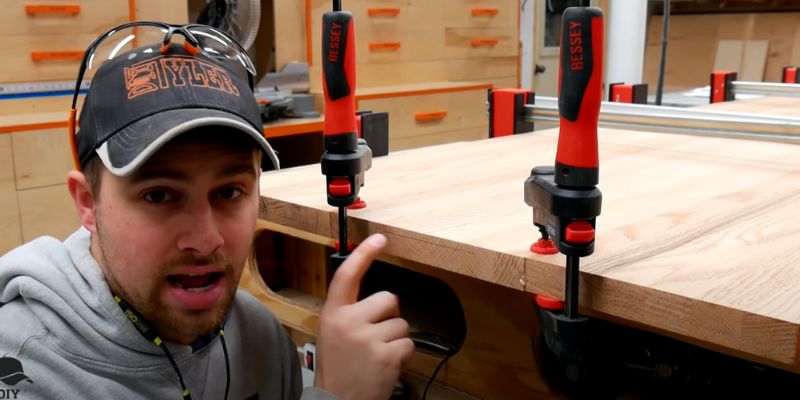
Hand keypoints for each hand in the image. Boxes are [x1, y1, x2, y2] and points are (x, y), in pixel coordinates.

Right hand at [314, 234, 414, 399]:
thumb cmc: (338, 368)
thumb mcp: (333, 334)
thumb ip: (350, 313)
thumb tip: (379, 299)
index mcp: (333, 314)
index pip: (347, 276)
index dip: (364, 254)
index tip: (379, 238)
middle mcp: (349, 322)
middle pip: (389, 299)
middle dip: (389, 317)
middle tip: (375, 337)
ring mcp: (367, 338)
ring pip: (402, 324)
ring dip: (396, 340)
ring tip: (377, 356)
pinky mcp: (386, 355)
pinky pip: (408, 344)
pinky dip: (402, 356)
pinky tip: (386, 366)